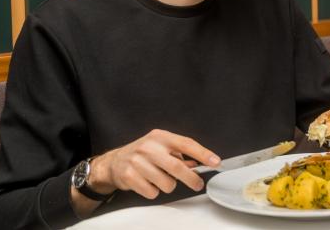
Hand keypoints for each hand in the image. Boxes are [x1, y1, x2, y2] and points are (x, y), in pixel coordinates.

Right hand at [90, 129, 219, 198]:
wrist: (114, 162)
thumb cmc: (143, 154)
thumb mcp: (161, 147)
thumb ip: (180, 155)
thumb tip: (199, 164)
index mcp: (160, 137)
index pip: (186, 143)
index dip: (203, 153)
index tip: (215, 161)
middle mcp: (149, 147)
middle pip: (177, 166)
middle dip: (191, 178)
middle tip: (198, 184)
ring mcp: (137, 161)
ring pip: (166, 183)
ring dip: (168, 185)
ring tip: (161, 179)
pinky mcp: (129, 176)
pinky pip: (152, 192)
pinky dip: (154, 191)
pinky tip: (148, 183)